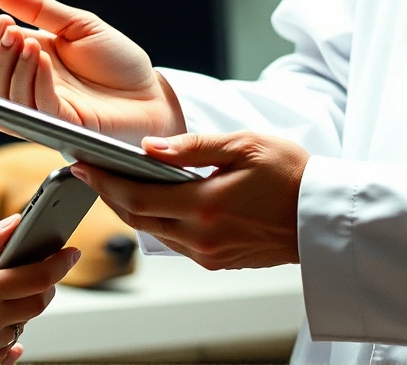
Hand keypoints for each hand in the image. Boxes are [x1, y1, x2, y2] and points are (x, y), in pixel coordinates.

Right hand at [0, 0, 183, 140]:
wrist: (151, 93)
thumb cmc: (115, 61)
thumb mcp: (75, 23)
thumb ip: (34, 7)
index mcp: (21, 59)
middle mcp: (22, 86)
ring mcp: (37, 109)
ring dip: (3, 60)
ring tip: (17, 34)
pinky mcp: (60, 126)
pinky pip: (34, 106)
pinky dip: (32, 78)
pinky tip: (38, 54)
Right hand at [0, 215, 79, 363]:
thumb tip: (14, 224)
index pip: (38, 278)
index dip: (61, 263)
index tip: (70, 252)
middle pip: (39, 304)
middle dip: (48, 284)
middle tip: (40, 269)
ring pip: (23, 326)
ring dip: (24, 307)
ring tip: (5, 292)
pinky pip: (7, 351)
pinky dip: (12, 336)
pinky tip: (4, 324)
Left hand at [69, 131, 308, 269]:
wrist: (323, 215)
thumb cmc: (293, 173)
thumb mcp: (245, 144)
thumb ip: (194, 147)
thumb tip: (150, 147)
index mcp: (207, 206)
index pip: (138, 196)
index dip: (105, 182)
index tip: (83, 166)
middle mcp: (204, 237)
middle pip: (138, 218)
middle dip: (111, 195)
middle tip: (92, 172)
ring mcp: (211, 254)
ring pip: (154, 232)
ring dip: (133, 209)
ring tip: (119, 182)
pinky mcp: (218, 261)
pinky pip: (175, 242)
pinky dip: (159, 222)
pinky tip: (157, 202)